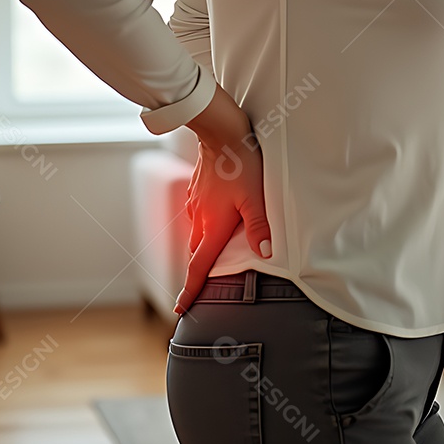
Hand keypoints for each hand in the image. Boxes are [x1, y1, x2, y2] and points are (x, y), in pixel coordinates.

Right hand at [174, 97, 271, 314]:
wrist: (221, 134)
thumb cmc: (241, 165)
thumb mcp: (256, 198)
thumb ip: (259, 227)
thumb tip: (263, 252)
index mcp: (212, 226)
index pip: (198, 267)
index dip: (190, 291)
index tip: (180, 309)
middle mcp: (200, 219)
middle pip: (196, 253)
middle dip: (197, 272)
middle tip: (198, 288)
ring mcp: (196, 204)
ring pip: (197, 234)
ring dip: (201, 249)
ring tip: (211, 257)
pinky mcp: (197, 191)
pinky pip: (199, 217)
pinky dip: (205, 227)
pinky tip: (214, 222)